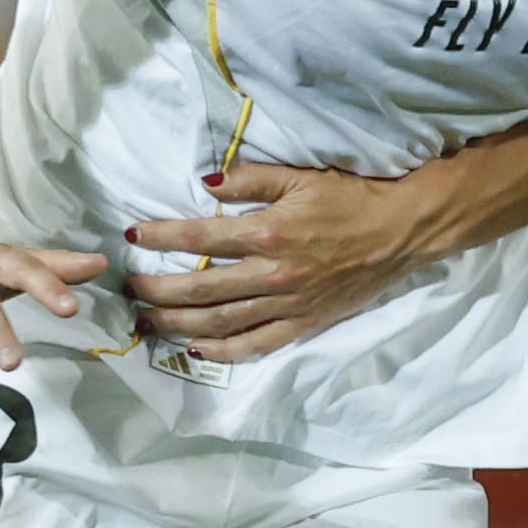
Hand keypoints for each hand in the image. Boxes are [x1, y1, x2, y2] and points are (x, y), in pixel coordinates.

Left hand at [120, 162, 447, 362]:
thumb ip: (252, 178)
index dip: (160, 236)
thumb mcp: (302, 175)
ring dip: (177, 323)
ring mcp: (288, 304)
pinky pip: (256, 344)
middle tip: (126, 288)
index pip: (199, 237)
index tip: (131, 236)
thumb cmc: (352, 198)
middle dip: (156, 289)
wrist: (401, 231)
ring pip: (220, 322)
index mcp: (268, 232)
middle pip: (200, 288)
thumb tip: (206, 182)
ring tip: (145, 320)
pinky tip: (194, 350)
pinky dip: (223, 352)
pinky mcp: (304, 324)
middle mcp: (273, 274)